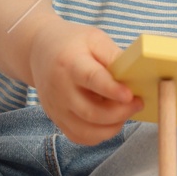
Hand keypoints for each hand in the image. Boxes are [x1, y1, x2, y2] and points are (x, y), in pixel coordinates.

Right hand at [28, 19, 141, 144]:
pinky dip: (98, 135)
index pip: (91, 79)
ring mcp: (56, 108)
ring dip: (112, 127)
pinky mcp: (56, 119)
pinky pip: (79, 137)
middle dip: (121, 112)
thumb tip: (136, 76)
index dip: (112, 90)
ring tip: (125, 112)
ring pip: (86, 131)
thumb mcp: (95, 38)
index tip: (130, 95)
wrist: (39, 51)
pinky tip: (109, 121)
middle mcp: (59, 89)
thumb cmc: (73, 43)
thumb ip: (114, 56)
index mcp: (70, 63)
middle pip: (91, 112)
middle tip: (138, 102)